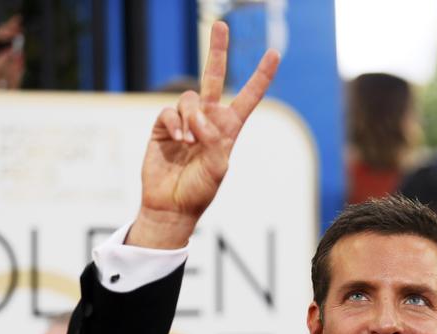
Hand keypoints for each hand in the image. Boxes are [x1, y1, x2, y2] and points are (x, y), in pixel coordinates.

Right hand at [130, 21, 279, 247]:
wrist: (171, 205)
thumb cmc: (199, 191)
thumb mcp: (217, 169)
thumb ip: (214, 143)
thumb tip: (200, 121)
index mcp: (228, 129)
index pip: (248, 97)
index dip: (261, 76)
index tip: (274, 54)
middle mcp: (207, 120)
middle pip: (214, 78)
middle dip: (217, 51)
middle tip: (220, 25)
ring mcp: (184, 121)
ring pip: (189, 98)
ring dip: (191, 117)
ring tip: (190, 141)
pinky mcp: (163, 126)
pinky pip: (169, 111)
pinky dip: (174, 123)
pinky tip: (178, 139)